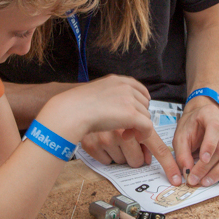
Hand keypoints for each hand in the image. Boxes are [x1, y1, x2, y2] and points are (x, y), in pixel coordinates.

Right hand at [42, 75, 181, 184]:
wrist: (71, 111)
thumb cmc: (77, 106)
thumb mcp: (98, 92)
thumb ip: (111, 96)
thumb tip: (120, 111)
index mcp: (119, 80)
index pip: (141, 91)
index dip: (141, 106)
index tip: (138, 116)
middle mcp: (126, 88)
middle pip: (145, 106)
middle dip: (138, 119)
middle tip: (128, 130)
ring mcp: (129, 100)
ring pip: (146, 118)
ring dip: (137, 129)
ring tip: (124, 136)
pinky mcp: (131, 115)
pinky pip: (147, 128)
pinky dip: (143, 135)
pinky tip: (131, 138)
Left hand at [172, 102, 218, 186]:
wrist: (201, 119)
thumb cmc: (191, 126)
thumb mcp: (180, 136)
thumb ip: (182, 154)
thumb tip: (187, 172)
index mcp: (211, 114)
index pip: (215, 129)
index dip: (210, 146)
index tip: (202, 160)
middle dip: (209, 167)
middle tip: (196, 179)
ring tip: (205, 181)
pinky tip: (216, 176)